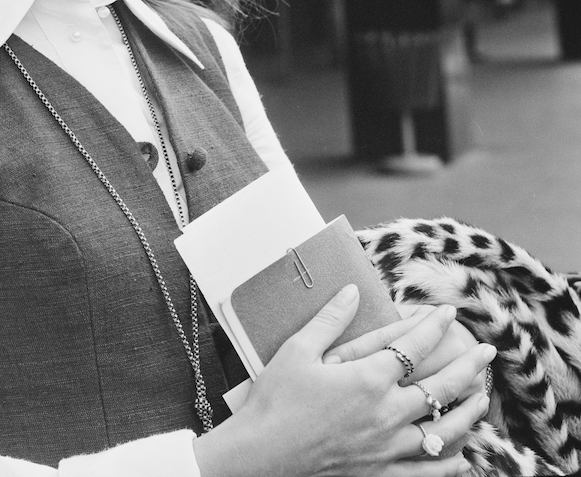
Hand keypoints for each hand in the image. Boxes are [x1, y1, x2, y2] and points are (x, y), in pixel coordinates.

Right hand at [193, 285, 495, 476]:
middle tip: (487, 351)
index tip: (448, 312)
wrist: (263, 453)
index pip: (413, 345)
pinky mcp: (382, 473)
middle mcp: (387, 413)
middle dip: (469, 364)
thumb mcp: (298, 350)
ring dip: (469, 411)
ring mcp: (389, 448)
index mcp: (368, 378)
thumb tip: (351, 290)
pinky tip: (462, 454)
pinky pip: (428, 470)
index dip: (433, 325)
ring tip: (482, 397)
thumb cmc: (276, 399)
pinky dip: (450, 461)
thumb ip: (330, 319)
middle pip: (441, 386)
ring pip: (445, 430)